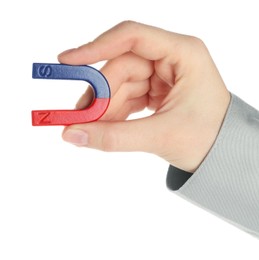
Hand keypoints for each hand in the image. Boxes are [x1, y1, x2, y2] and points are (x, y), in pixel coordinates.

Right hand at [58, 21, 229, 171]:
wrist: (224, 154)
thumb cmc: (208, 140)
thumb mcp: (161, 136)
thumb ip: (115, 137)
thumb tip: (73, 134)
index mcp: (183, 54)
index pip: (132, 37)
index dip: (96, 47)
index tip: (68, 61)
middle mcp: (171, 59)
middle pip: (122, 67)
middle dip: (100, 94)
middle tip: (80, 118)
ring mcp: (162, 75)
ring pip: (121, 84)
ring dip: (105, 107)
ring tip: (93, 128)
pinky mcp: (156, 90)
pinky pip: (127, 96)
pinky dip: (115, 112)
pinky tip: (107, 126)